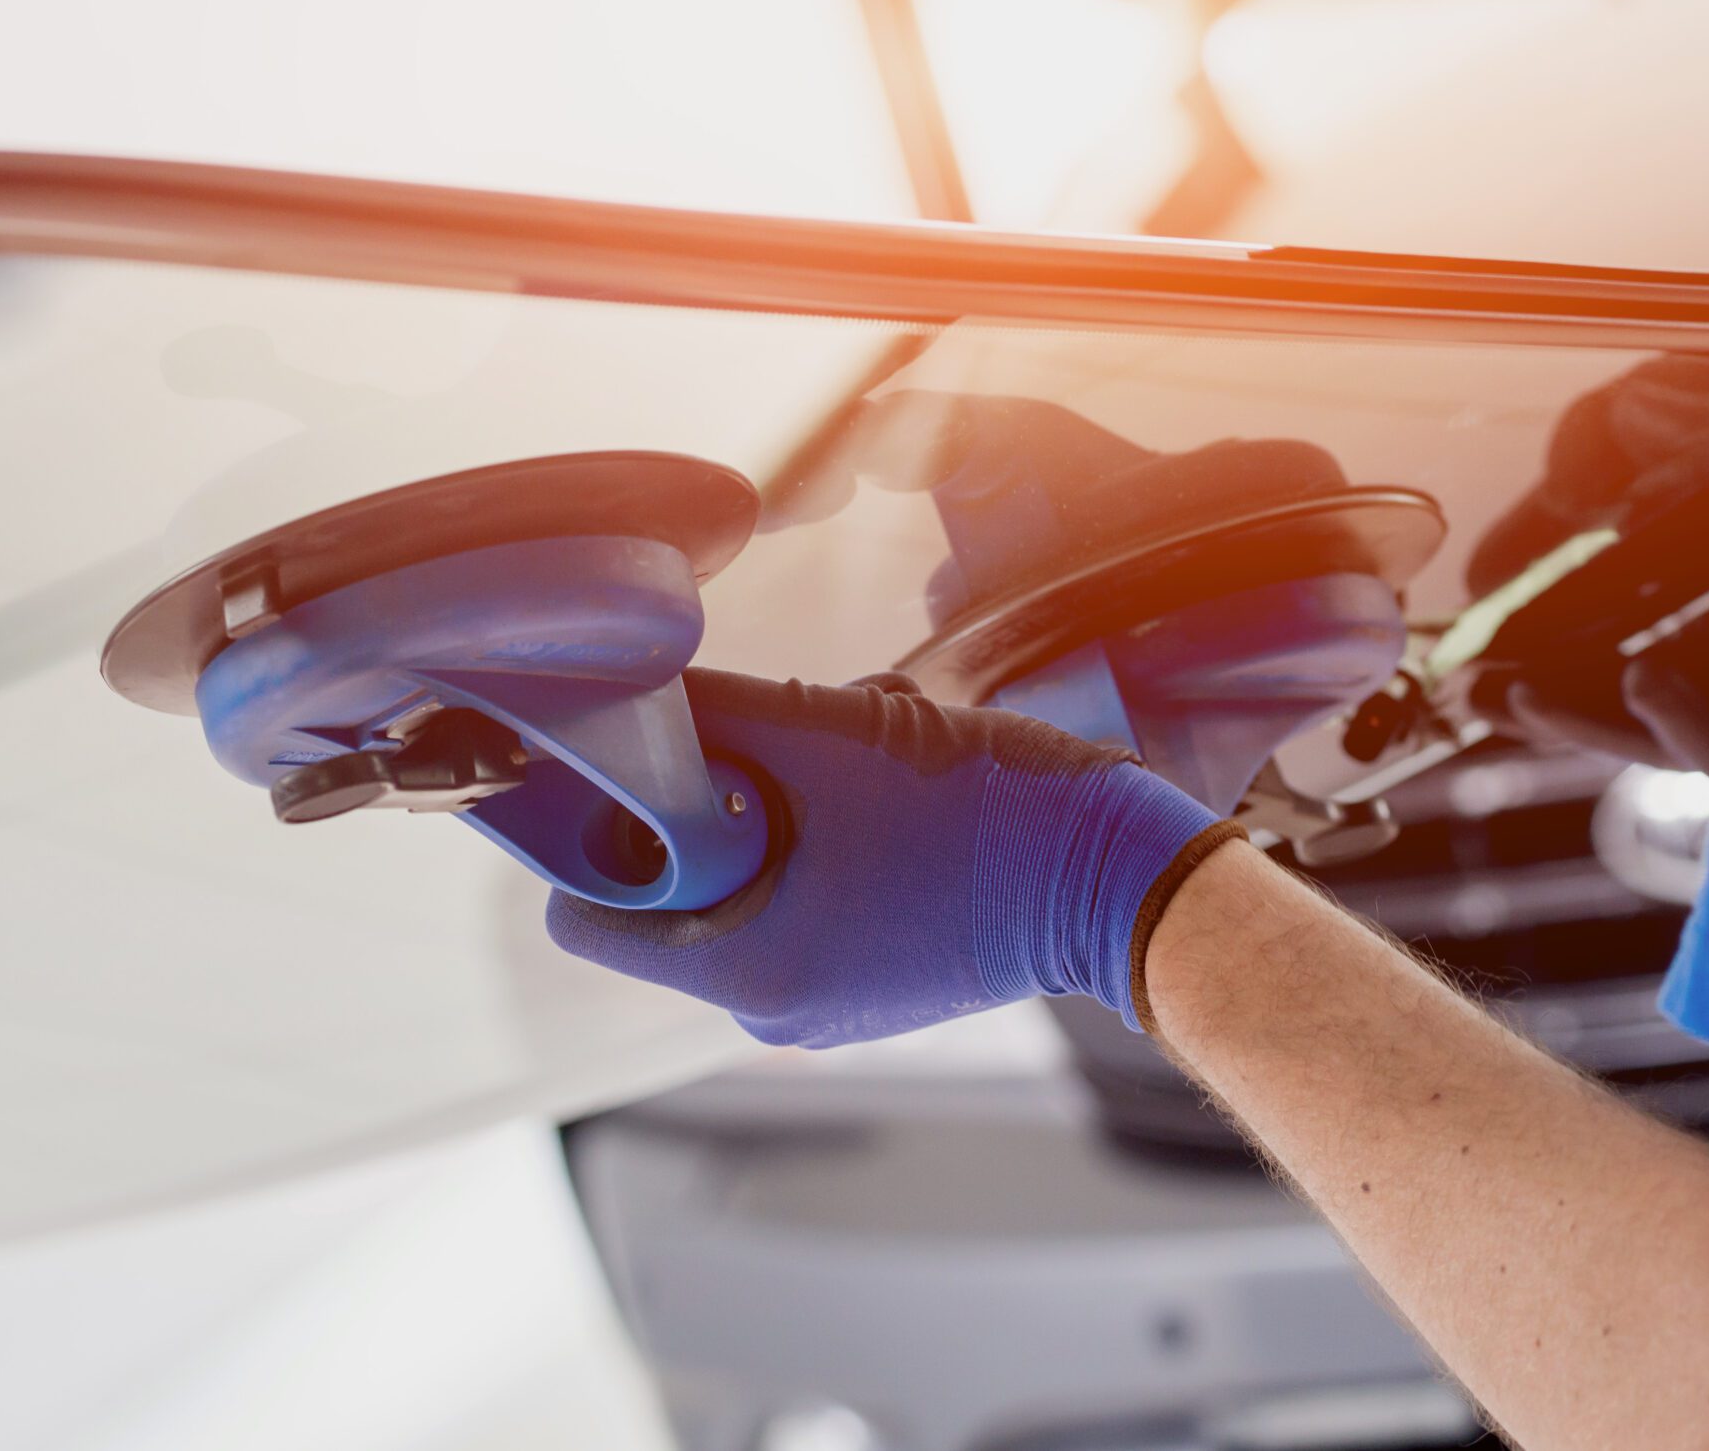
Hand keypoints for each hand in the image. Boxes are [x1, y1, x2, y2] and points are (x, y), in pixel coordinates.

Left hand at [543, 669, 1237, 1046]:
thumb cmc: (986, 812)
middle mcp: (774, 1009)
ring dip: (782, 797)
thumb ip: (708, 718)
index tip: (624, 762)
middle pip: (670, 889)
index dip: (584, 832)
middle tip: (778, 736)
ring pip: (747, 876)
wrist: (1125, 875)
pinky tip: (895, 779)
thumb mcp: (829, 734)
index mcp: (744, 973)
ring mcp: (830, 1001)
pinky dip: (831, 828)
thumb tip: (622, 698)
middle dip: (709, 798)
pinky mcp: (879, 977)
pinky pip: (809, 891)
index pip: (583, 919)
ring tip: (861, 747)